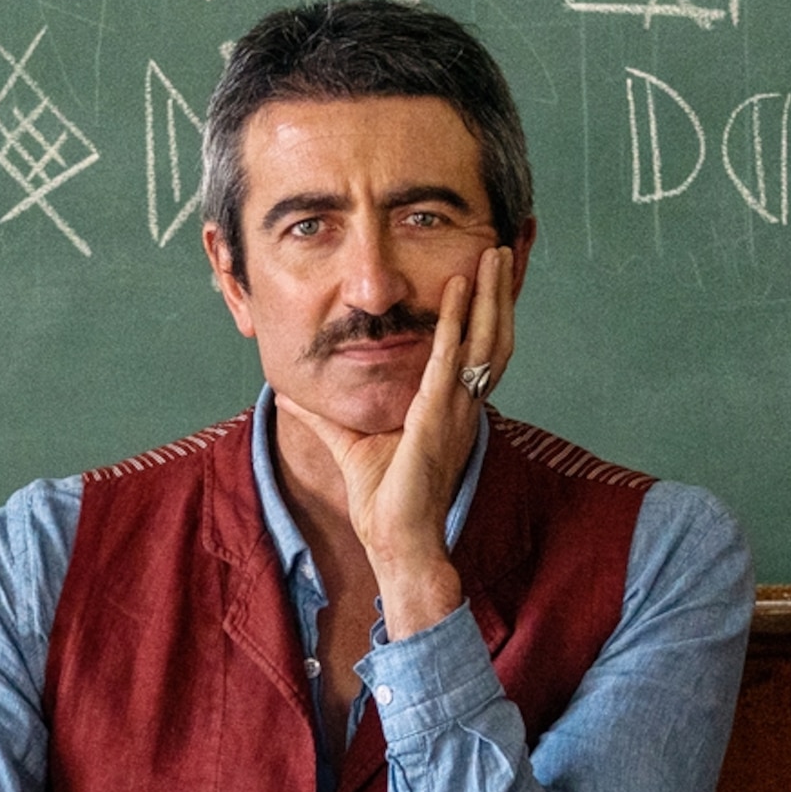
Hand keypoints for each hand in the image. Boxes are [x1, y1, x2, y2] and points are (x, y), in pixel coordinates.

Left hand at [277, 244, 516, 636]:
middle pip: (492, 336)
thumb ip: (322, 418)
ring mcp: (454, 411)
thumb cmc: (384, 502)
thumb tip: (292, 396)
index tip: (484, 274)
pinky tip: (456, 293)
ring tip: (491, 257)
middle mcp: (462, 405)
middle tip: (498, 249)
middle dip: (498, 292)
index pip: (475, 349)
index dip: (485, 311)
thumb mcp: (347, 446)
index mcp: (451, 409)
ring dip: (489, 297)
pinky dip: (454, 325)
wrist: (397, 542)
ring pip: (484, 342)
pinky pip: (450, 363)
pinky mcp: (436, 419)